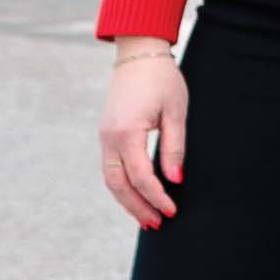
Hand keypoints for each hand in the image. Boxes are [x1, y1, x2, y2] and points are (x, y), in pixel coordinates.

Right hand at [100, 44, 187, 226]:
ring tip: (146, 219)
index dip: (156, 197)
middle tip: (157, 225)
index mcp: (127, 131)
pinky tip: (136, 197)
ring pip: (110, 179)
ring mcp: (104, 136)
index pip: (140, 176)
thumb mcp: (176, 112)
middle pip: (118, 184)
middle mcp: (109, 137)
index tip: (173, 210)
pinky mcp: (106, 134)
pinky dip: (121, 186)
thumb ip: (174, 146)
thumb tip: (175, 179)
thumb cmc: (163, 80)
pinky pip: (110, 168)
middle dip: (137, 207)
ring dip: (127, 201)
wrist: (138, 54)